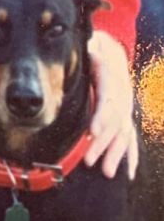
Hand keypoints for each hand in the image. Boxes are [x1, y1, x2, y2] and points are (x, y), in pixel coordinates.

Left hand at [86, 28, 137, 178]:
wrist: (112, 51)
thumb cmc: (95, 50)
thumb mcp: (93, 45)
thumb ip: (93, 51)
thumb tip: (91, 49)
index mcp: (112, 81)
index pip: (108, 102)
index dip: (102, 117)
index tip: (94, 131)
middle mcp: (123, 98)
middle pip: (115, 124)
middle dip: (103, 144)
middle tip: (89, 160)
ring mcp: (127, 110)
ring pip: (124, 135)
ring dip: (116, 155)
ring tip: (107, 173)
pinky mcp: (126, 118)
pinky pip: (131, 139)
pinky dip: (131, 157)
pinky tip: (130, 174)